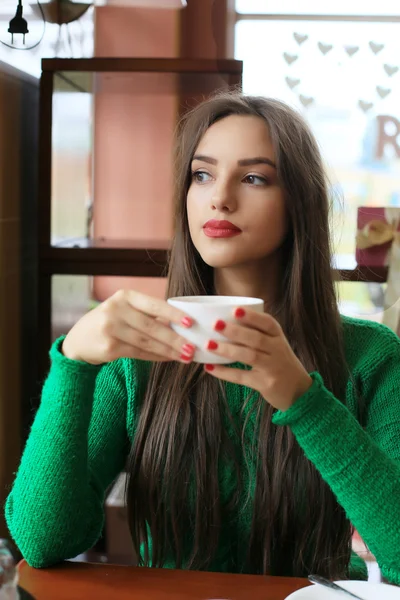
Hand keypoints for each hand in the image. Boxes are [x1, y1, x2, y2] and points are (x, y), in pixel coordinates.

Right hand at [62, 289, 196, 364]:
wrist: (79, 340)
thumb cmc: (110, 322)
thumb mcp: (125, 310)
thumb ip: (148, 314)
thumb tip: (182, 325)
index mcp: (125, 296)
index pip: (154, 305)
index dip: (173, 314)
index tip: (191, 323)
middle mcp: (116, 310)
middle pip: (152, 326)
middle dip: (175, 339)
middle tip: (193, 348)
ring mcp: (111, 328)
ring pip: (147, 342)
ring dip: (168, 351)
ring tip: (185, 356)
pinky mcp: (109, 347)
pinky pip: (139, 353)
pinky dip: (156, 357)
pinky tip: (168, 359)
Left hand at [203, 307, 312, 410]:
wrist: (299, 392)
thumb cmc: (280, 363)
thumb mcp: (276, 345)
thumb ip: (258, 334)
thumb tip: (226, 320)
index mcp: (278, 337)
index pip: (268, 323)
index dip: (252, 316)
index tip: (235, 310)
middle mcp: (278, 351)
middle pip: (256, 339)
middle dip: (235, 331)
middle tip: (216, 324)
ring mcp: (272, 368)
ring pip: (249, 356)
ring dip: (228, 350)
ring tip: (209, 345)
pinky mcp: (265, 384)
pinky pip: (242, 377)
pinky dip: (225, 373)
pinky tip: (210, 368)